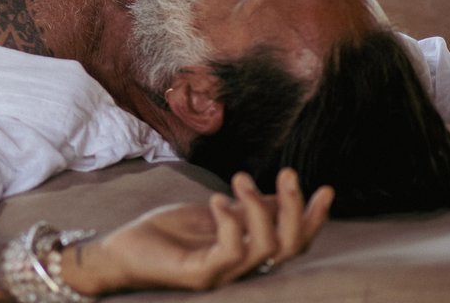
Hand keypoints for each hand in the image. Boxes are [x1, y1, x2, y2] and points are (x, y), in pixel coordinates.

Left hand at [68, 169, 333, 294]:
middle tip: (287, 173)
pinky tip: (216, 200)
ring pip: (265, 248)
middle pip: (288, 247)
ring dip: (259, 208)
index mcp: (249, 252)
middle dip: (296, 209)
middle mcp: (243, 268)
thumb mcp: (214, 214)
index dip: (313, 219)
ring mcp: (224, 275)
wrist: (124, 251)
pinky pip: (230, 254)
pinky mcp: (200, 275)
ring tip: (240, 179)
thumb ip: (247, 209)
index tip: (325, 189)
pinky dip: (230, 224)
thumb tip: (281, 196)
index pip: (293, 242)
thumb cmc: (169, 234)